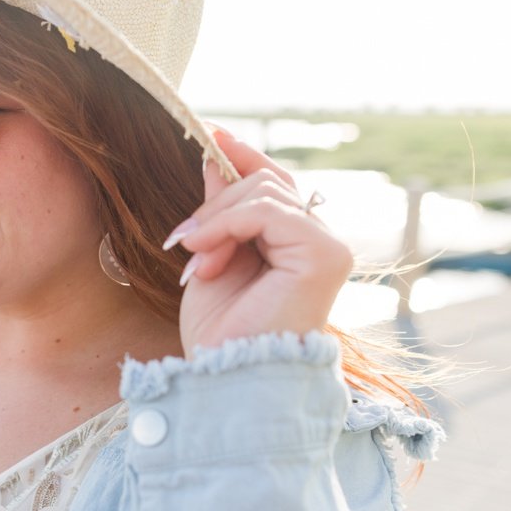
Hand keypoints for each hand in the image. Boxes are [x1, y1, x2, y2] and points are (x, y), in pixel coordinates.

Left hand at [167, 127, 352, 352]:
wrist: (227, 378)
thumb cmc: (220, 332)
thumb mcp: (211, 255)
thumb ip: (219, 208)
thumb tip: (214, 154)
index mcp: (295, 244)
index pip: (274, 182)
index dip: (243, 155)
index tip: (209, 132)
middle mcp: (318, 241)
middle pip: (267, 181)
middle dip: (216, 205)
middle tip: (183, 245)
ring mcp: (327, 247)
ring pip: (265, 191)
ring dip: (216, 220)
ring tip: (195, 260)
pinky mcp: (324, 255)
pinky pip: (268, 211)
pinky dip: (226, 224)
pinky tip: (204, 255)